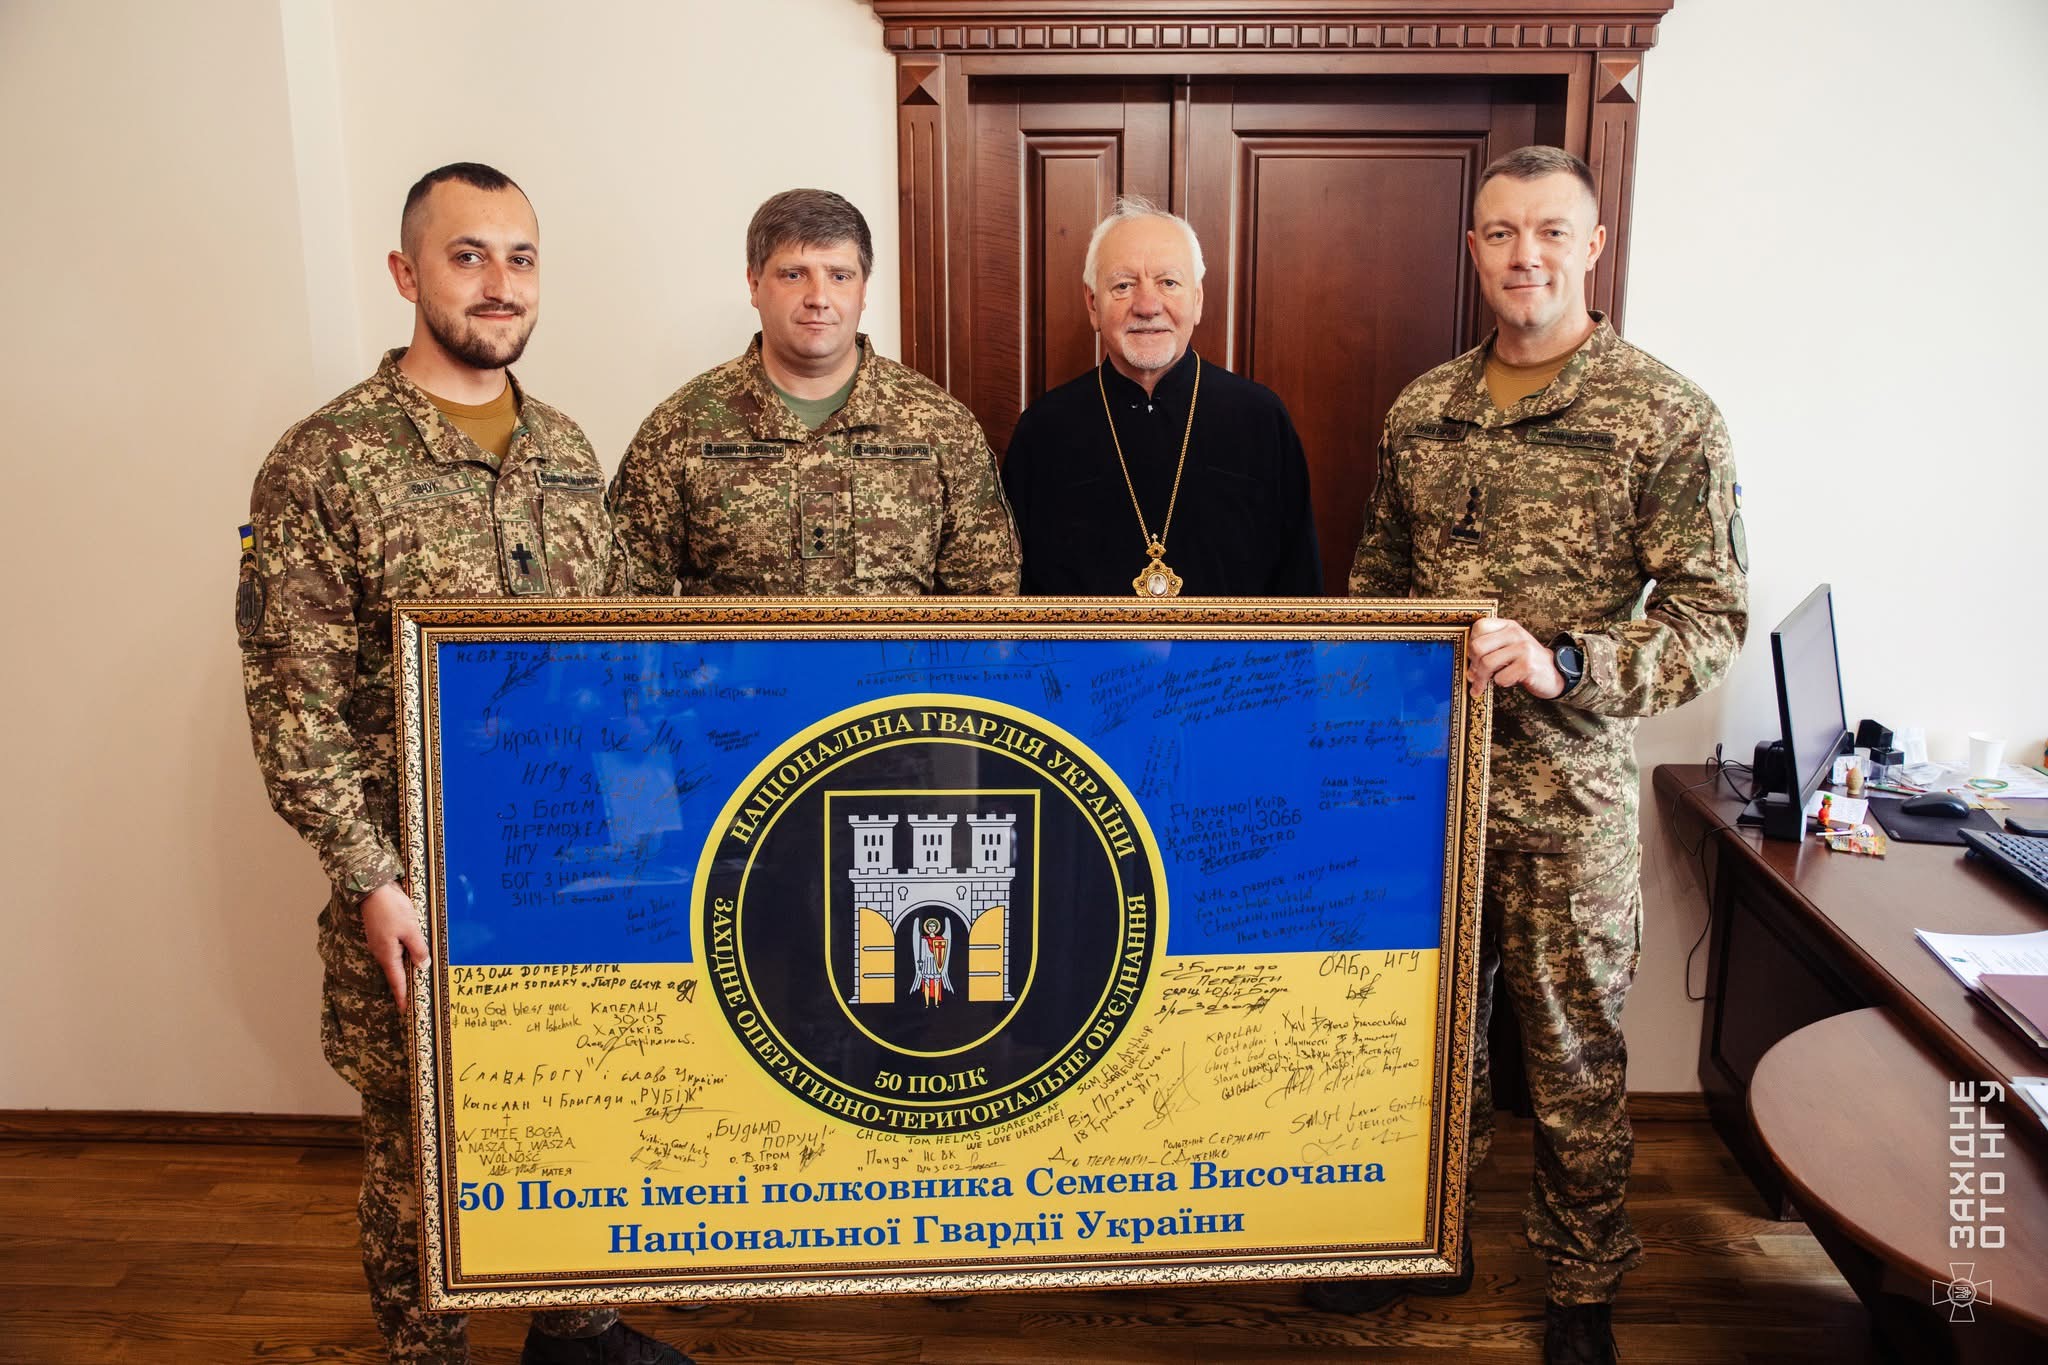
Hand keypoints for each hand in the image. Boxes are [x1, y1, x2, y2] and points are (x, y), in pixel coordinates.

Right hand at [359, 882, 428, 1010]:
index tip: (404, 1011)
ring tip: (416, 978)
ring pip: (396, 959)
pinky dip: (403, 953)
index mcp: (388, 954)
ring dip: (405, 968)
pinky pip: (395, 948)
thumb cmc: (391, 908)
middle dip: (405, 985)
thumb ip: (418, 949)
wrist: (373, 889)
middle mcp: (382, 951)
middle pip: (396, 972)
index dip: (402, 996)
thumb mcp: (411, 929)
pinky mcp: (382, 933)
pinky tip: (411, 953)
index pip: (397, 981)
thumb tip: (422, 966)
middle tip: (413, 998)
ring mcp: (380, 942)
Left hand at [1466, 617, 1564, 699]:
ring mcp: (1523, 648)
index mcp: (1508, 626)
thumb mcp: (1508, 648)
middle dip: (1472, 665)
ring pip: (1487, 663)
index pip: (1479, 627)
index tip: (1472, 659)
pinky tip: (1507, 681)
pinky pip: (1501, 677)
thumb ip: (1489, 651)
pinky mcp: (1528, 665)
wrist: (1554, 673)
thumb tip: (1468, 670)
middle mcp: (1516, 633)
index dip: (1471, 645)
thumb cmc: (1525, 662)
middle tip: (1473, 677)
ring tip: (1481, 686)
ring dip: (1481, 679)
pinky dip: (1500, 683)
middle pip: (1479, 647)